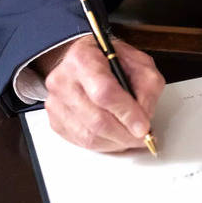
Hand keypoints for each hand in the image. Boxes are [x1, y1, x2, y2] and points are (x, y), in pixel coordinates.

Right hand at [37, 35, 164, 151]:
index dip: (127, 113)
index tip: (143, 126)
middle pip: (96, 120)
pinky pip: (81, 142)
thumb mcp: (139, 63)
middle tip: (142, 137)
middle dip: (125, 134)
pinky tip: (114, 136)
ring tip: (130, 136)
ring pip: (89, 136)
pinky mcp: (54, 120)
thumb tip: (144, 117)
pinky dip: (103, 144)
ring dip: (116, 142)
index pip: (104, 93)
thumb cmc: (111, 60)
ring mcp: (55, 102)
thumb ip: (147, 87)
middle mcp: (63, 80)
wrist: (84, 60)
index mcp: (83, 58)